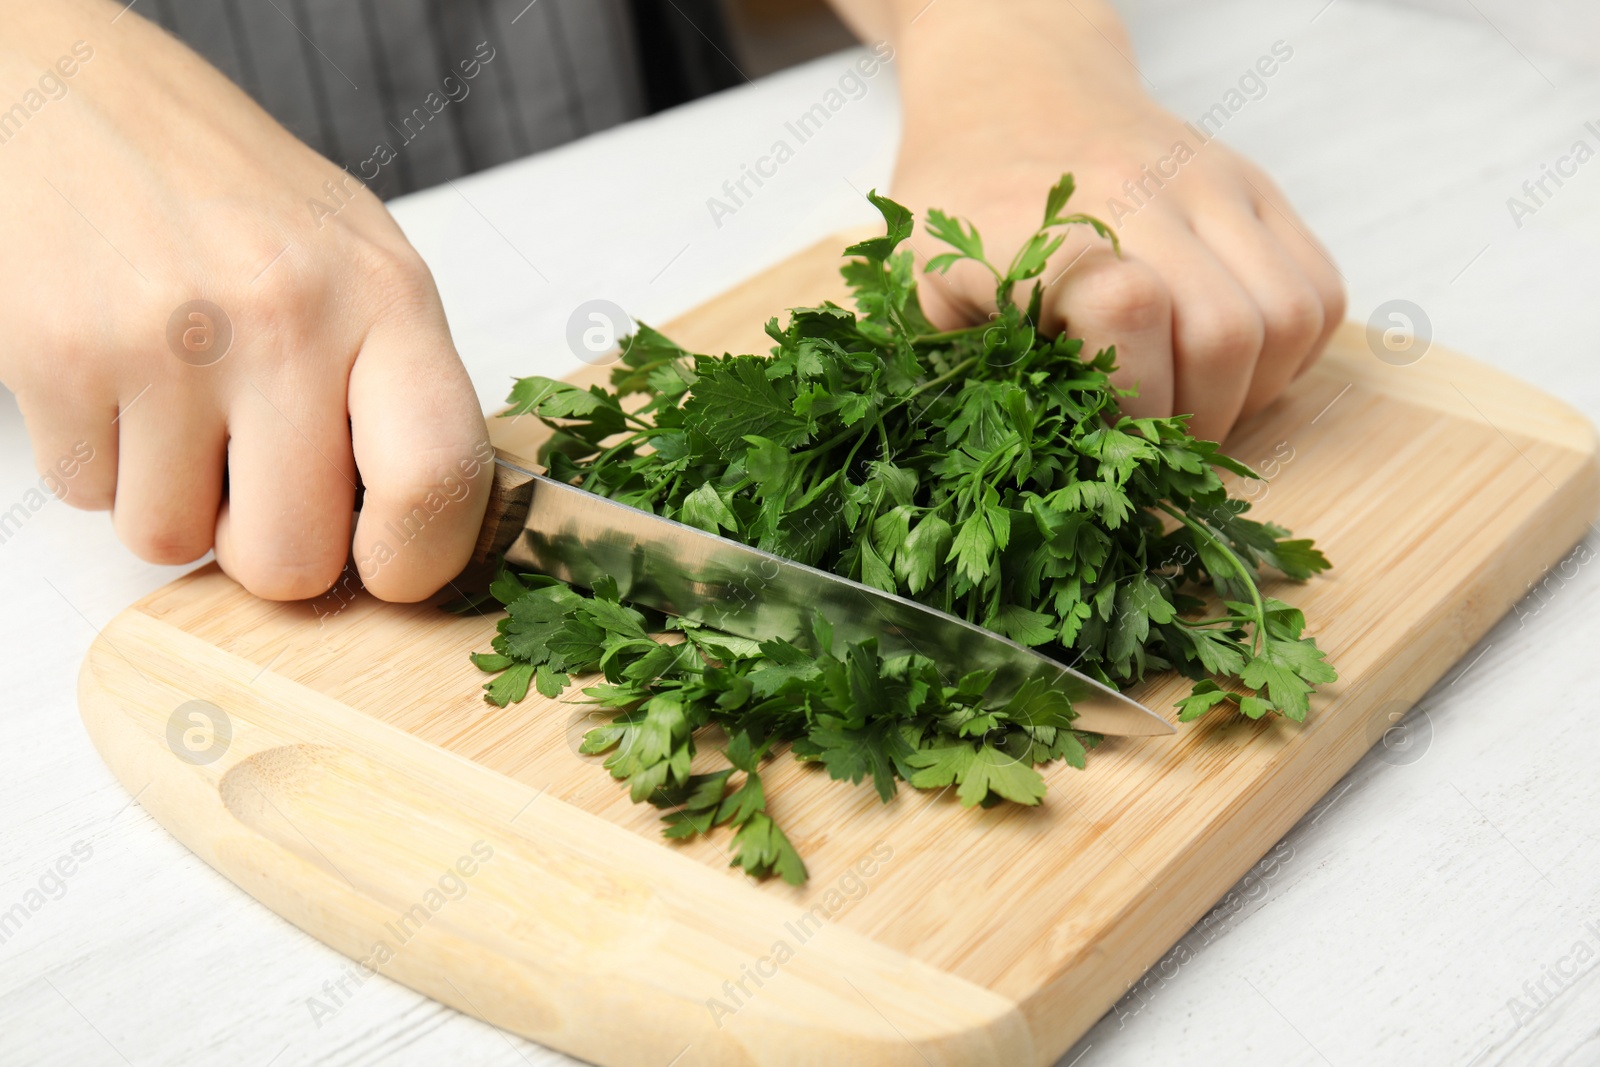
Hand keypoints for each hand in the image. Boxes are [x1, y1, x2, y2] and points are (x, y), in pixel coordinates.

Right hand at [0, 0, 490, 600]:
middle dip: (269, 546)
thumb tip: (422, 532)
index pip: (437, 481)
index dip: (414, 561)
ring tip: (182, 404)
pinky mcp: (57, 357)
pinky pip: (89, 497)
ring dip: (175, 500)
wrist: (75, 97)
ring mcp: (167, 342)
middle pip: (290, 561)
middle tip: (260, 475)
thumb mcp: (365, 266)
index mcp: (388, 298)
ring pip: (173, 544)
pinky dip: (103, 460)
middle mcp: (287, 319)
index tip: (387, 560)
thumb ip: (403, 395)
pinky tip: (122, 380)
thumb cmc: (236, 195)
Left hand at [865, 0, 1345, 441]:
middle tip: (1162, 449)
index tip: (1109, 450)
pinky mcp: (1255, 187)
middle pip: (1228, 333)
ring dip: (1255, 389)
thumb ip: (971, 367)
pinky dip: (1293, 350)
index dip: (1131, 409)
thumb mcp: (925, 285)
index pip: (1131, 325)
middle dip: (1201, 419)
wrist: (1014, 87)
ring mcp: (1214, 186)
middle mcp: (1148, 196)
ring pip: (1291, 314)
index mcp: (1058, 228)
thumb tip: (1033, 464)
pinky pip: (1320, 288)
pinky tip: (1235, 367)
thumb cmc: (963, 200)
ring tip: (1199, 405)